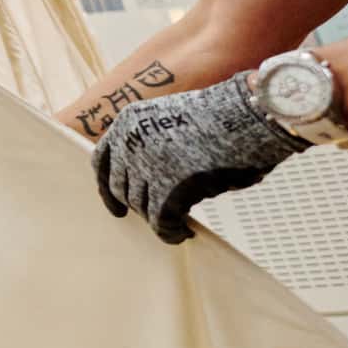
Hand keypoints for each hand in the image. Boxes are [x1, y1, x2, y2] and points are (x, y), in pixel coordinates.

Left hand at [92, 74, 305, 243]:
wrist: (245, 114)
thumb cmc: (221, 116)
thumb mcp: (171, 119)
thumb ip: (153, 144)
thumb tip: (149, 181)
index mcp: (128, 122)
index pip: (101, 161)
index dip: (106, 186)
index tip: (116, 206)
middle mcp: (130, 143)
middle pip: (121, 187)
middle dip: (135, 205)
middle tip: (151, 217)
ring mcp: (146, 166)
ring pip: (141, 205)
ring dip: (157, 218)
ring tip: (176, 224)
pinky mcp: (167, 188)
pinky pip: (161, 221)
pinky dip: (170, 232)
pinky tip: (182, 233)